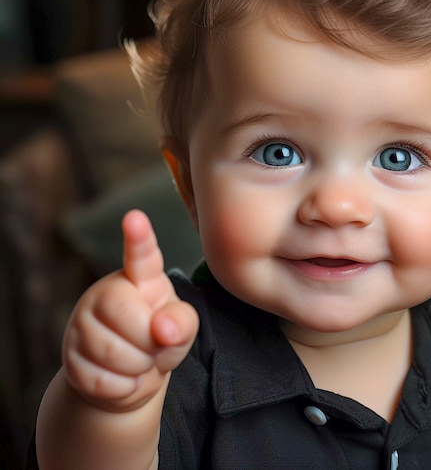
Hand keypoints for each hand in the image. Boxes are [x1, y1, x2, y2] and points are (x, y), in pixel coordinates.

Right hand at [62, 210, 198, 411]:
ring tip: (142, 361)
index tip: (135, 217)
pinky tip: (125, 379)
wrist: (130, 379)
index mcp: (140, 278)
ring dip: (139, 368)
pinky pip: (102, 381)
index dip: (138, 238)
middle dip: (150, 342)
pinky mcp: (70, 359)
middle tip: (155, 345)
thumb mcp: (182, 328)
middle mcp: (106, 293)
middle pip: (128, 317)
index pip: (141, 256)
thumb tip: (163, 328)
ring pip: (114, 353)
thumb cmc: (160, 339)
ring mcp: (83, 325)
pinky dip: (124, 389)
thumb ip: (183, 322)